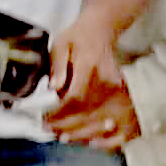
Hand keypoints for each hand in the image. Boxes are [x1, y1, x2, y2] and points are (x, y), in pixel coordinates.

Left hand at [43, 16, 137, 143]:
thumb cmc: (77, 37)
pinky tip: (83, 133)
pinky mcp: (119, 91)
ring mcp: (115, 86)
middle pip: (86, 111)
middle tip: (49, 130)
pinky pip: (106, 112)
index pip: (75, 97)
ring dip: (79, 129)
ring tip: (62, 135)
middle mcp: (105, 78)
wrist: (100, 30)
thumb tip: (54, 87)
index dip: (60, 113)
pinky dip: (94, 125)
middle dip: (66, 125)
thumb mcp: (60, 44)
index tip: (46, 120)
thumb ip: (57, 66)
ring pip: (97, 115)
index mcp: (89, 65)